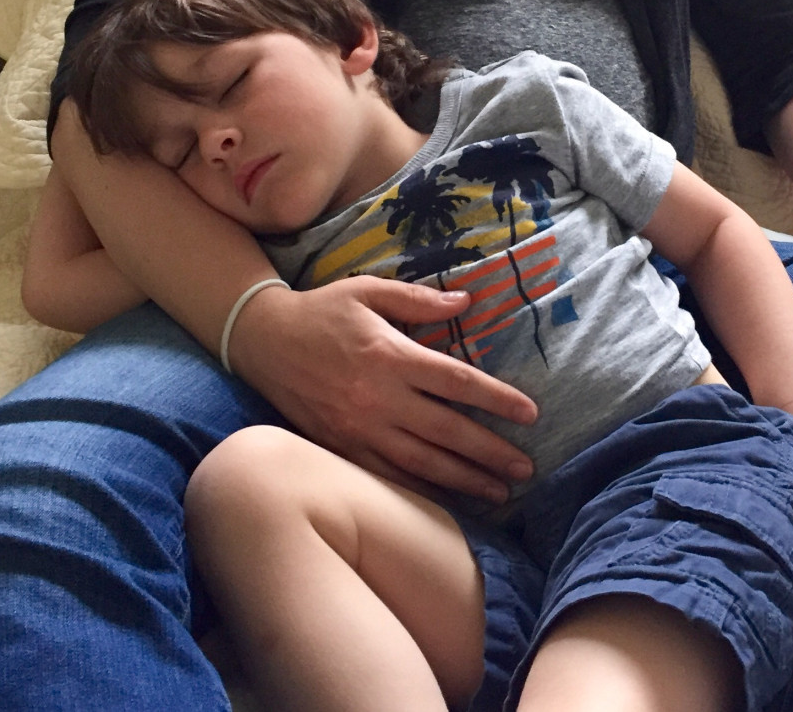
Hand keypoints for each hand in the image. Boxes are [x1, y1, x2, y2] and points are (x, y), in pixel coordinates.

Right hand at [228, 275, 537, 503]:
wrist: (262, 341)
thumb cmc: (322, 310)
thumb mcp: (369, 290)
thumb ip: (419, 300)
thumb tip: (467, 300)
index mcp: (391, 356)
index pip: (457, 382)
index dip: (497, 399)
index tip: (530, 414)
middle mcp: (379, 398)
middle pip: (447, 431)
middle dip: (490, 452)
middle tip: (526, 468)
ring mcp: (359, 429)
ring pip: (421, 463)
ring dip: (464, 480)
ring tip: (500, 492)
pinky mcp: (341, 448)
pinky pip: (387, 476)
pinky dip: (420, 491)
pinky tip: (448, 501)